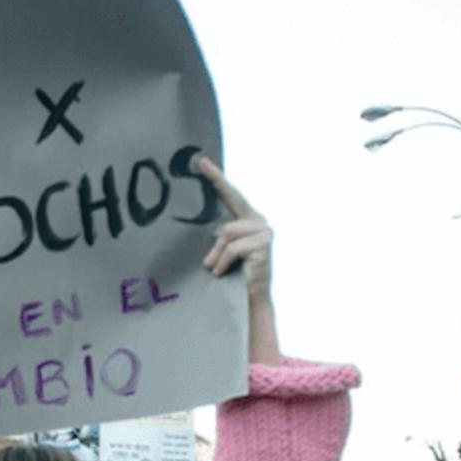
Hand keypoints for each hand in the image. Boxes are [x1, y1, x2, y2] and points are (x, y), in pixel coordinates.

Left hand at [196, 158, 270, 305]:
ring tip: (213, 267)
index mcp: (247, 219)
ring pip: (228, 232)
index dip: (217, 177)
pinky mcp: (263, 244)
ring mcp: (263, 231)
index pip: (230, 195)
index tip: (202, 161)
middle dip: (216, 180)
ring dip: (216, 252)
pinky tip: (220, 272)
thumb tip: (197, 223)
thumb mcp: (220, 250)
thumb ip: (216, 235)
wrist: (249, 299)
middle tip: (200, 163)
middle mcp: (258, 220)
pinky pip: (233, 248)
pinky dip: (223, 261)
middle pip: (232, 200)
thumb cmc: (233, 275)